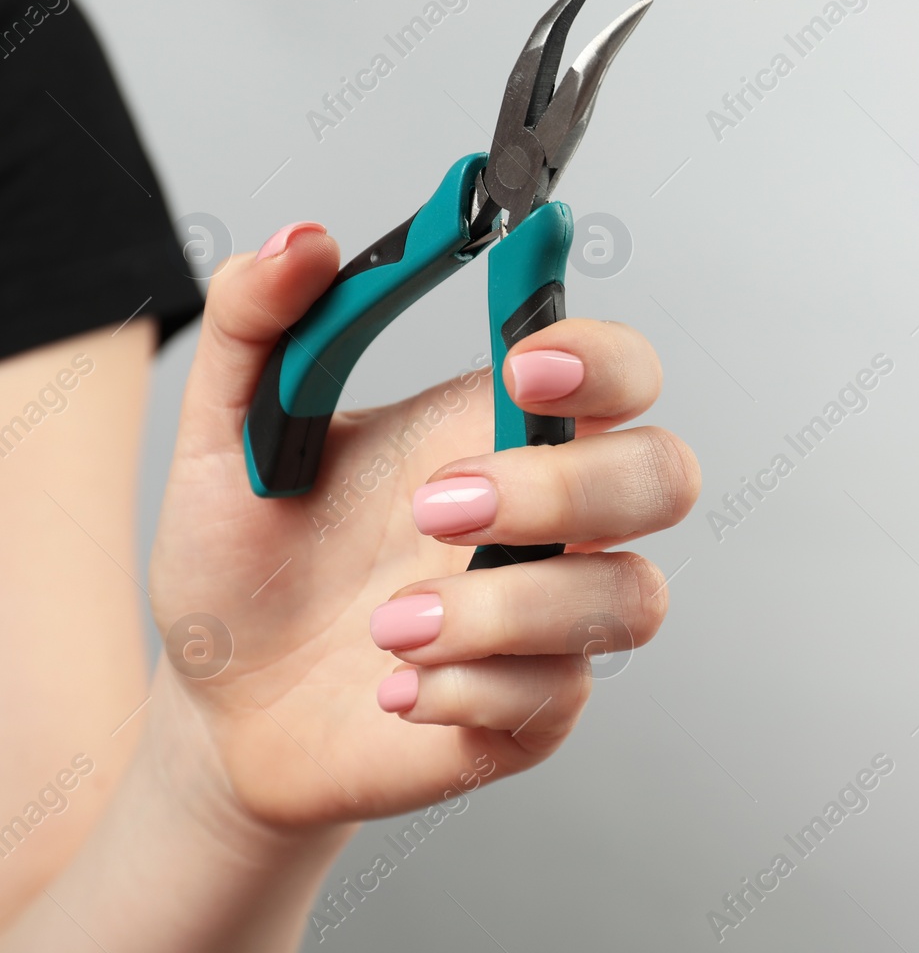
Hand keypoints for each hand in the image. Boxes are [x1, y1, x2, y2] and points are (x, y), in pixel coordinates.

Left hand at [148, 220, 698, 827]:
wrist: (219, 709)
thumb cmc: (246, 568)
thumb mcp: (220, 436)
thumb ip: (256, 325)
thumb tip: (303, 241)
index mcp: (496, 433)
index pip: (619, 371)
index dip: (605, 358)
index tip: (525, 364)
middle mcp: (547, 521)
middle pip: (665, 475)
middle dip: (566, 488)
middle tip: (435, 507)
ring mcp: (551, 619)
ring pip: (629, 598)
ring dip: (506, 609)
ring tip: (385, 625)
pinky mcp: (532, 711)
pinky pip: (557, 696)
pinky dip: (467, 688)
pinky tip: (392, 687)